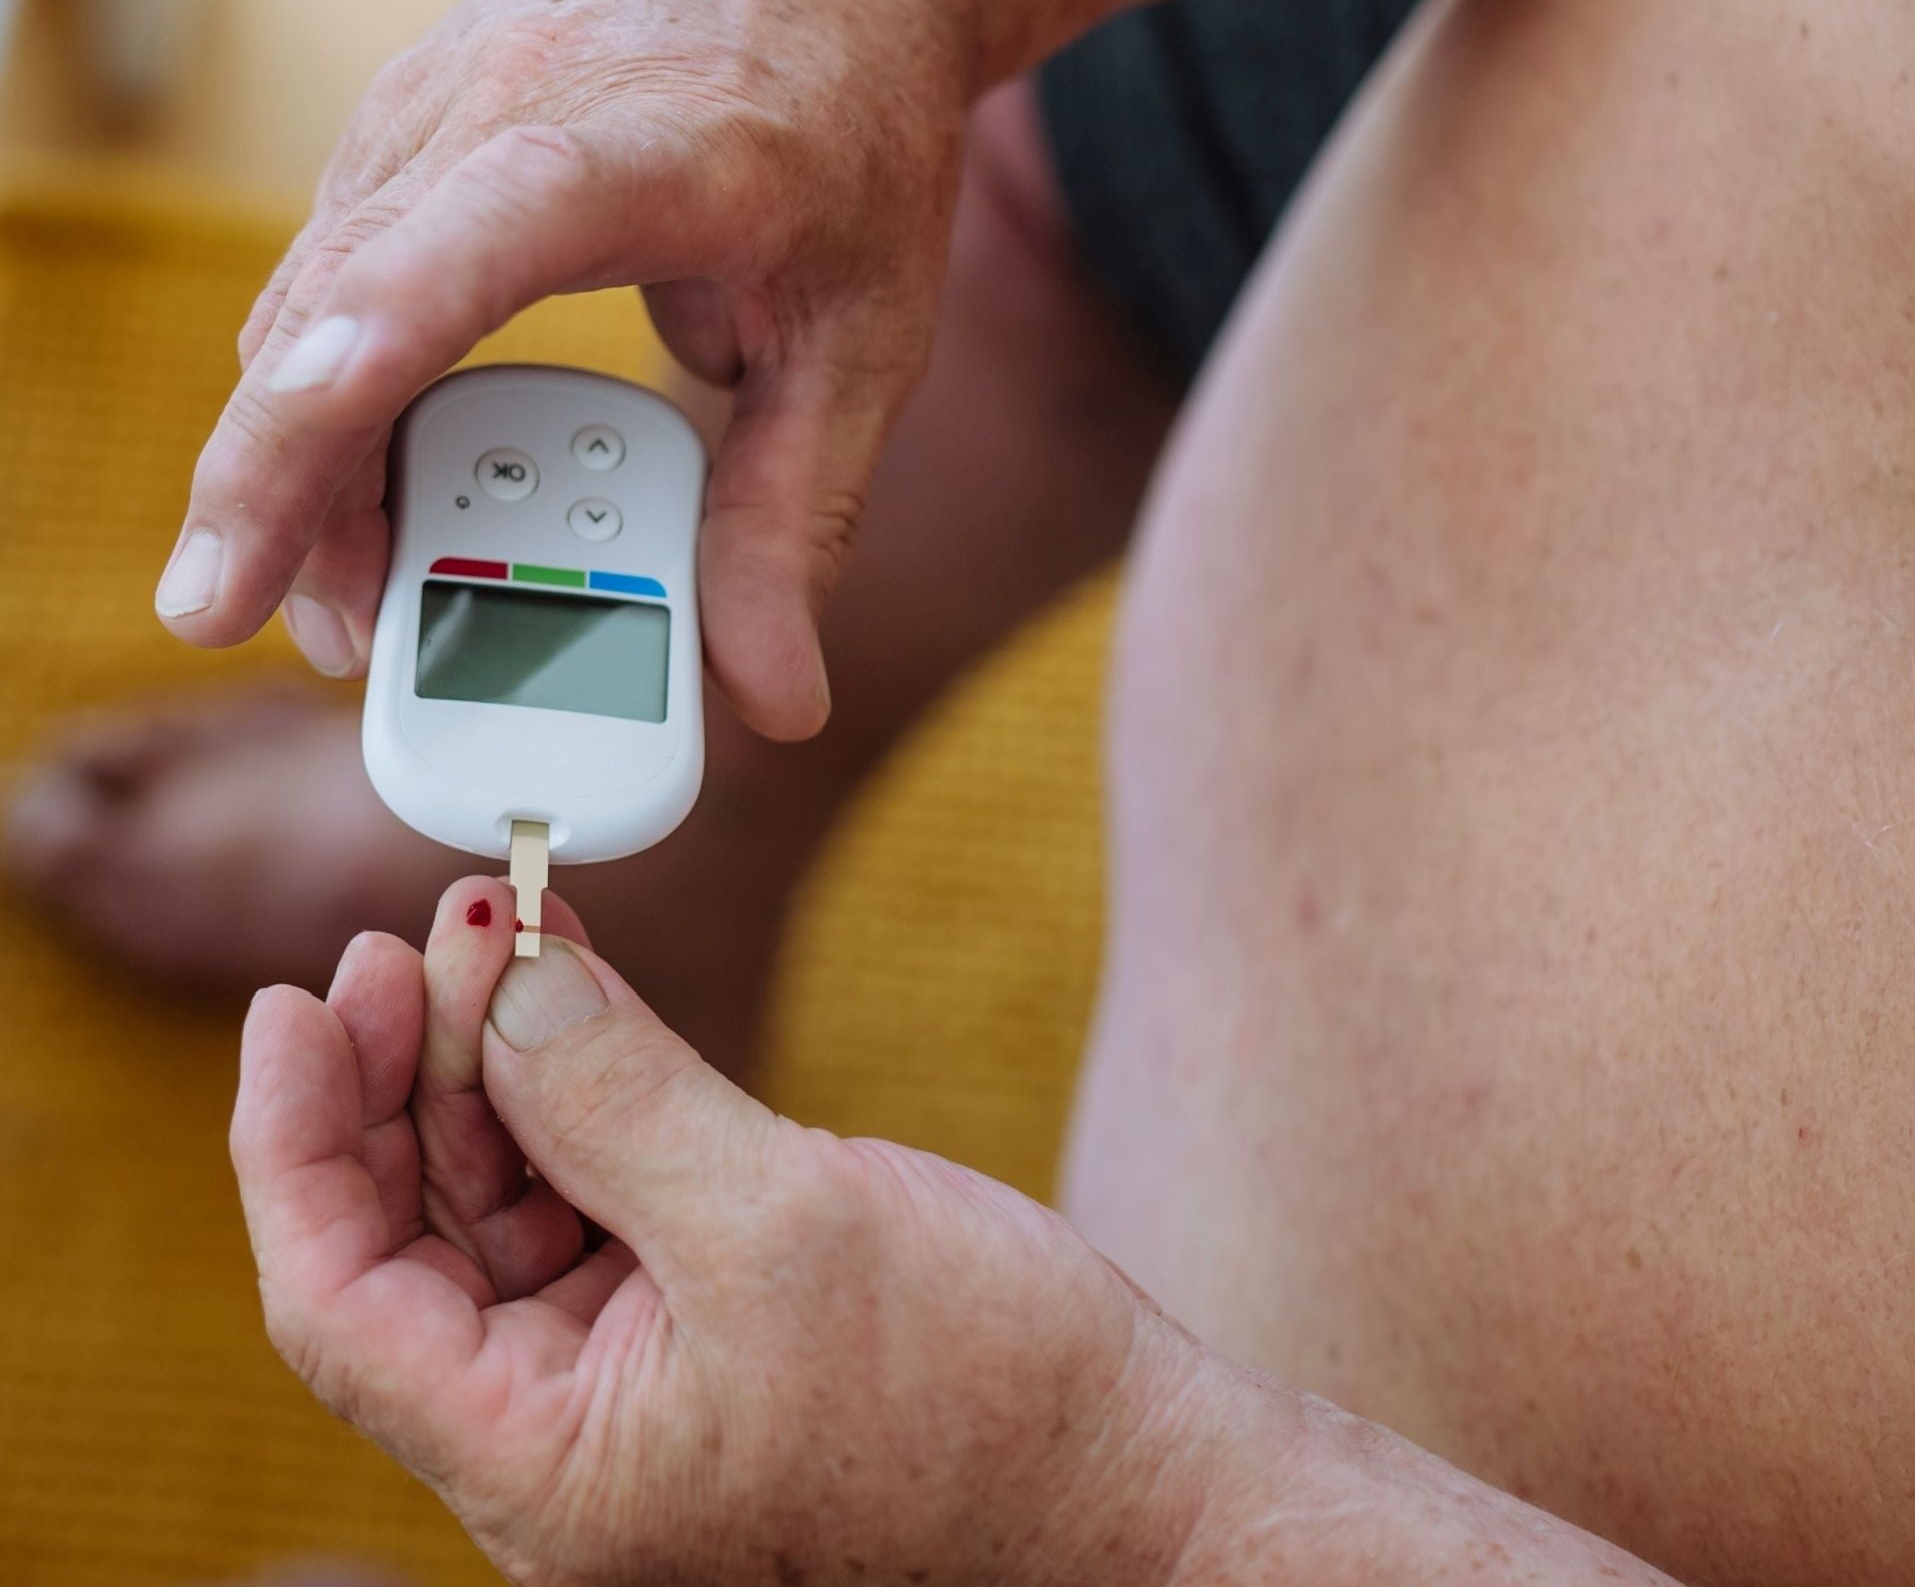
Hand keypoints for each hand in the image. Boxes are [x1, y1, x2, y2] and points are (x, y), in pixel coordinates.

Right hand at [159, 0, 981, 738]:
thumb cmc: (858, 127)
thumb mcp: (869, 337)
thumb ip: (803, 515)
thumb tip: (776, 701)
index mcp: (625, 145)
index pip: (438, 267)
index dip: (336, 406)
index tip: (253, 547)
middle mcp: (493, 102)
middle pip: (326, 318)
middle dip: (291, 502)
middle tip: (333, 651)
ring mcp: (431, 104)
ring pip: (308, 311)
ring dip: (314, 465)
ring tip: (370, 605)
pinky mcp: (412, 129)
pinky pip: (340, 282)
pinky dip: (343, 395)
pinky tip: (389, 488)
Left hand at [230, 880, 1210, 1585]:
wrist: (1130, 1475)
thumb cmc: (984, 1395)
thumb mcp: (786, 1227)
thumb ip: (622, 1102)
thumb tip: (504, 984)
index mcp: (550, 1469)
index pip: (340, 1302)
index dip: (293, 1144)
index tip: (294, 1003)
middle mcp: (566, 1439)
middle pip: (413, 1240)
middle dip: (406, 1072)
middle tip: (427, 931)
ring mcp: (635, 1381)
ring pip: (501, 1208)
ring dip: (493, 1063)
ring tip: (505, 928)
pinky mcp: (703, 1323)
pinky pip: (593, 1199)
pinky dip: (576, 1091)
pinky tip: (577, 993)